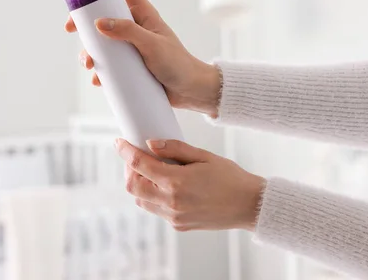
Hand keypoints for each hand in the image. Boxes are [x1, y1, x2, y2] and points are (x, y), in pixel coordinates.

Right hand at [65, 0, 220, 116]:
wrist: (190, 91)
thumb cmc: (177, 64)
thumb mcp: (152, 45)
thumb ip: (127, 32)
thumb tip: (99, 23)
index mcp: (142, 13)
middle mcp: (134, 26)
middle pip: (103, 13)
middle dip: (83, 20)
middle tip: (69, 28)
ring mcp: (131, 46)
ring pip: (101, 41)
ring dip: (89, 51)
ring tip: (88, 64)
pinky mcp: (129, 65)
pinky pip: (108, 64)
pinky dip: (100, 71)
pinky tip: (98, 80)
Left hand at [115, 138, 264, 231]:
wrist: (249, 205)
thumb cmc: (230, 177)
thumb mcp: (203, 155)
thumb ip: (174, 148)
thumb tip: (150, 143)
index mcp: (176, 182)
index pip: (139, 164)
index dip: (125, 151)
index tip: (119, 142)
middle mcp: (171, 202)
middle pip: (133, 187)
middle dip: (129, 170)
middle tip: (136, 157)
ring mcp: (174, 216)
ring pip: (141, 201)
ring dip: (140, 184)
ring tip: (151, 170)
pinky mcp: (178, 225)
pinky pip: (156, 210)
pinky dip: (153, 196)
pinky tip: (166, 185)